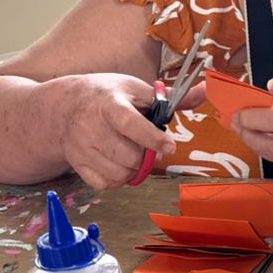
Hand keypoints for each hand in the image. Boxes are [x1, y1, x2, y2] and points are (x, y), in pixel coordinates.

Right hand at [58, 74, 178, 189]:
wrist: (65, 105)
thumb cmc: (109, 95)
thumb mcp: (137, 89)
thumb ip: (173, 98)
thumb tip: (206, 90)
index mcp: (108, 103)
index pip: (130, 124)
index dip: (152, 138)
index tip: (169, 146)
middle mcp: (90, 126)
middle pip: (128, 156)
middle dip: (147, 155)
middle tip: (151, 147)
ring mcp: (81, 147)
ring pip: (119, 173)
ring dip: (135, 169)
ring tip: (135, 153)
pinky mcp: (76, 163)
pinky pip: (105, 184)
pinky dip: (119, 180)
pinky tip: (120, 164)